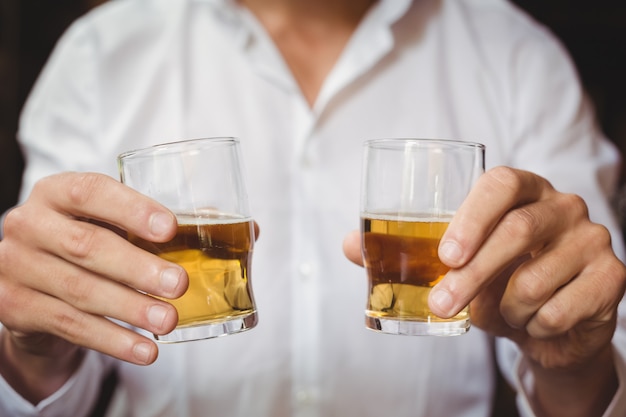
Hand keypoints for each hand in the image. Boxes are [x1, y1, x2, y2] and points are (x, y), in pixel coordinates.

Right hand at [0, 172, 187, 400]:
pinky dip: (111, 340)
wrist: (36, 281)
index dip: (131, 209)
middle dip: (137, 268)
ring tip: (169, 321)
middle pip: (86, 246)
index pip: (92, 192)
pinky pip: (70, 326)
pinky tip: (144, 350)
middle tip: (179, 284)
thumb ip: (174, 224)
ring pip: (79, 291)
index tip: (170, 228)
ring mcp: (17, 267)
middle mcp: (30, 224)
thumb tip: (251, 230)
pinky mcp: (15, 307)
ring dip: (129, 309)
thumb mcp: (118, 224)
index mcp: (58, 192)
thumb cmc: (94, 242)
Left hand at [344, 166, 625, 414]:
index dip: (473, 216)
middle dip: (473, 276)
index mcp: (522, 190)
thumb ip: (405, 248)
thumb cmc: (494, 279)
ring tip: (501, 311)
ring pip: (535, 280)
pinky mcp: (612, 277)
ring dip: (504, 309)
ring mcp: (592, 238)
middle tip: (441, 304)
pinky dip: (535, 326)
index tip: (446, 255)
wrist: (546, 320)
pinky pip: (562, 310)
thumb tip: (349, 244)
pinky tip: (534, 320)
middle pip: (517, 231)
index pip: (501, 183)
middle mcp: (562, 205)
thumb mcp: (454, 263)